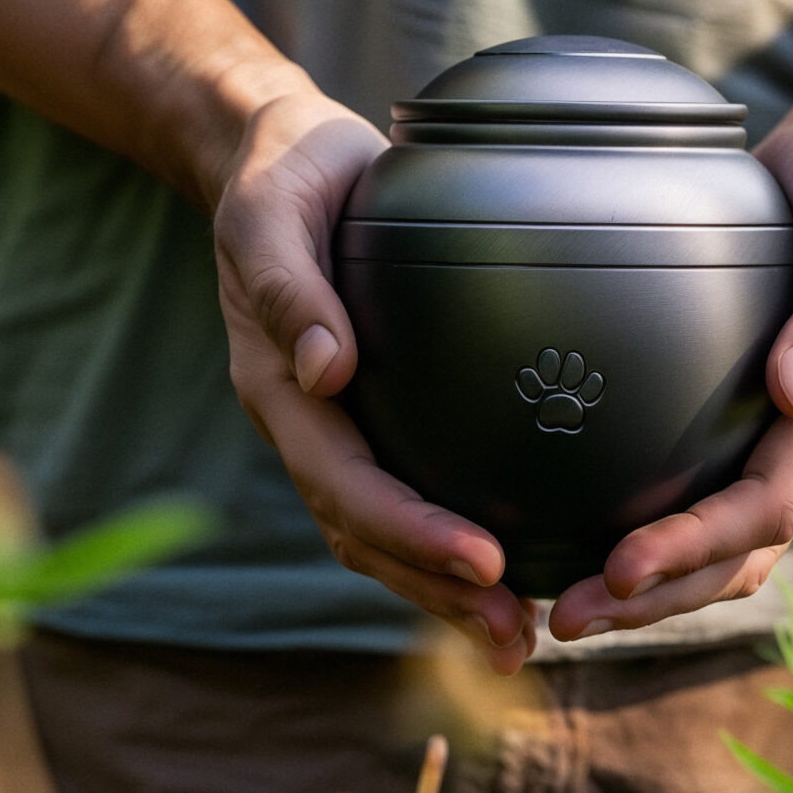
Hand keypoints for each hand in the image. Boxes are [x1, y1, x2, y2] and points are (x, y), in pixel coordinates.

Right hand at [211, 89, 535, 672]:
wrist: (277, 158)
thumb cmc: (280, 179)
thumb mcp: (270, 214)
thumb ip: (289, 287)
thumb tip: (326, 370)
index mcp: (278, 390)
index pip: (347, 484)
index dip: (411, 531)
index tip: (483, 561)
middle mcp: (308, 424)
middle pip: (368, 534)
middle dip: (438, 592)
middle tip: (518, 635)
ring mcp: (340, 426)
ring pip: (387, 533)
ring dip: (447, 591)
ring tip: (522, 635)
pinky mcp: (378, 412)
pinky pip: (411, 490)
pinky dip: (451, 542)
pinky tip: (517, 565)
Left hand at [548, 113, 792, 638]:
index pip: (766, 507)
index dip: (695, 548)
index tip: (621, 569)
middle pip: (736, 554)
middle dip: (653, 597)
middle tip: (560, 621)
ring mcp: (778, 439)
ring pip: (719, 547)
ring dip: (646, 590)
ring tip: (558, 610)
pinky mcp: (742, 422)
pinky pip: (699, 497)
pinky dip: (649, 536)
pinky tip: (577, 538)